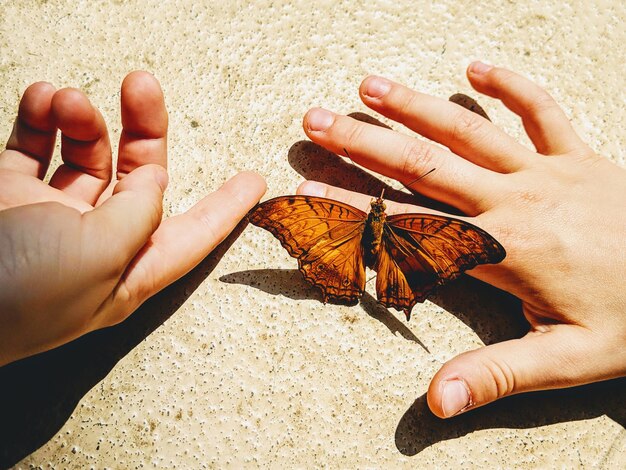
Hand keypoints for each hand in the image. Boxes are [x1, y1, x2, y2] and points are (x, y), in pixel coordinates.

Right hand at [0, 72, 265, 365]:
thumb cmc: (19, 296)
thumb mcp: (99, 258)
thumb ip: (136, 216)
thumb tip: (152, 186)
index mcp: (127, 270)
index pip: (193, 236)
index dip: (226, 209)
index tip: (254, 182)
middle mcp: (95, 244)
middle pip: (138, 179)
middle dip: (143, 129)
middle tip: (141, 84)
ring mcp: (50, 218)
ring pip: (84, 155)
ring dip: (80, 118)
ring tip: (65, 99)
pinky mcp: (9, 196)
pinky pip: (33, 147)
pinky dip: (40, 119)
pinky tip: (41, 98)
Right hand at [300, 62, 625, 417]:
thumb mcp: (569, 362)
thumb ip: (499, 375)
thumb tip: (437, 400)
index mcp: (508, 250)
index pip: (412, 225)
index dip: (355, 207)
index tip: (309, 189)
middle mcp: (519, 201)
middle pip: (426, 165)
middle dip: (364, 142)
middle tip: (315, 122)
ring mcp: (550, 172)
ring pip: (470, 131)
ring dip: (416, 106)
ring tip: (369, 87)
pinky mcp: (581, 156)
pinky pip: (543, 111)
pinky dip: (510, 86)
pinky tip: (475, 68)